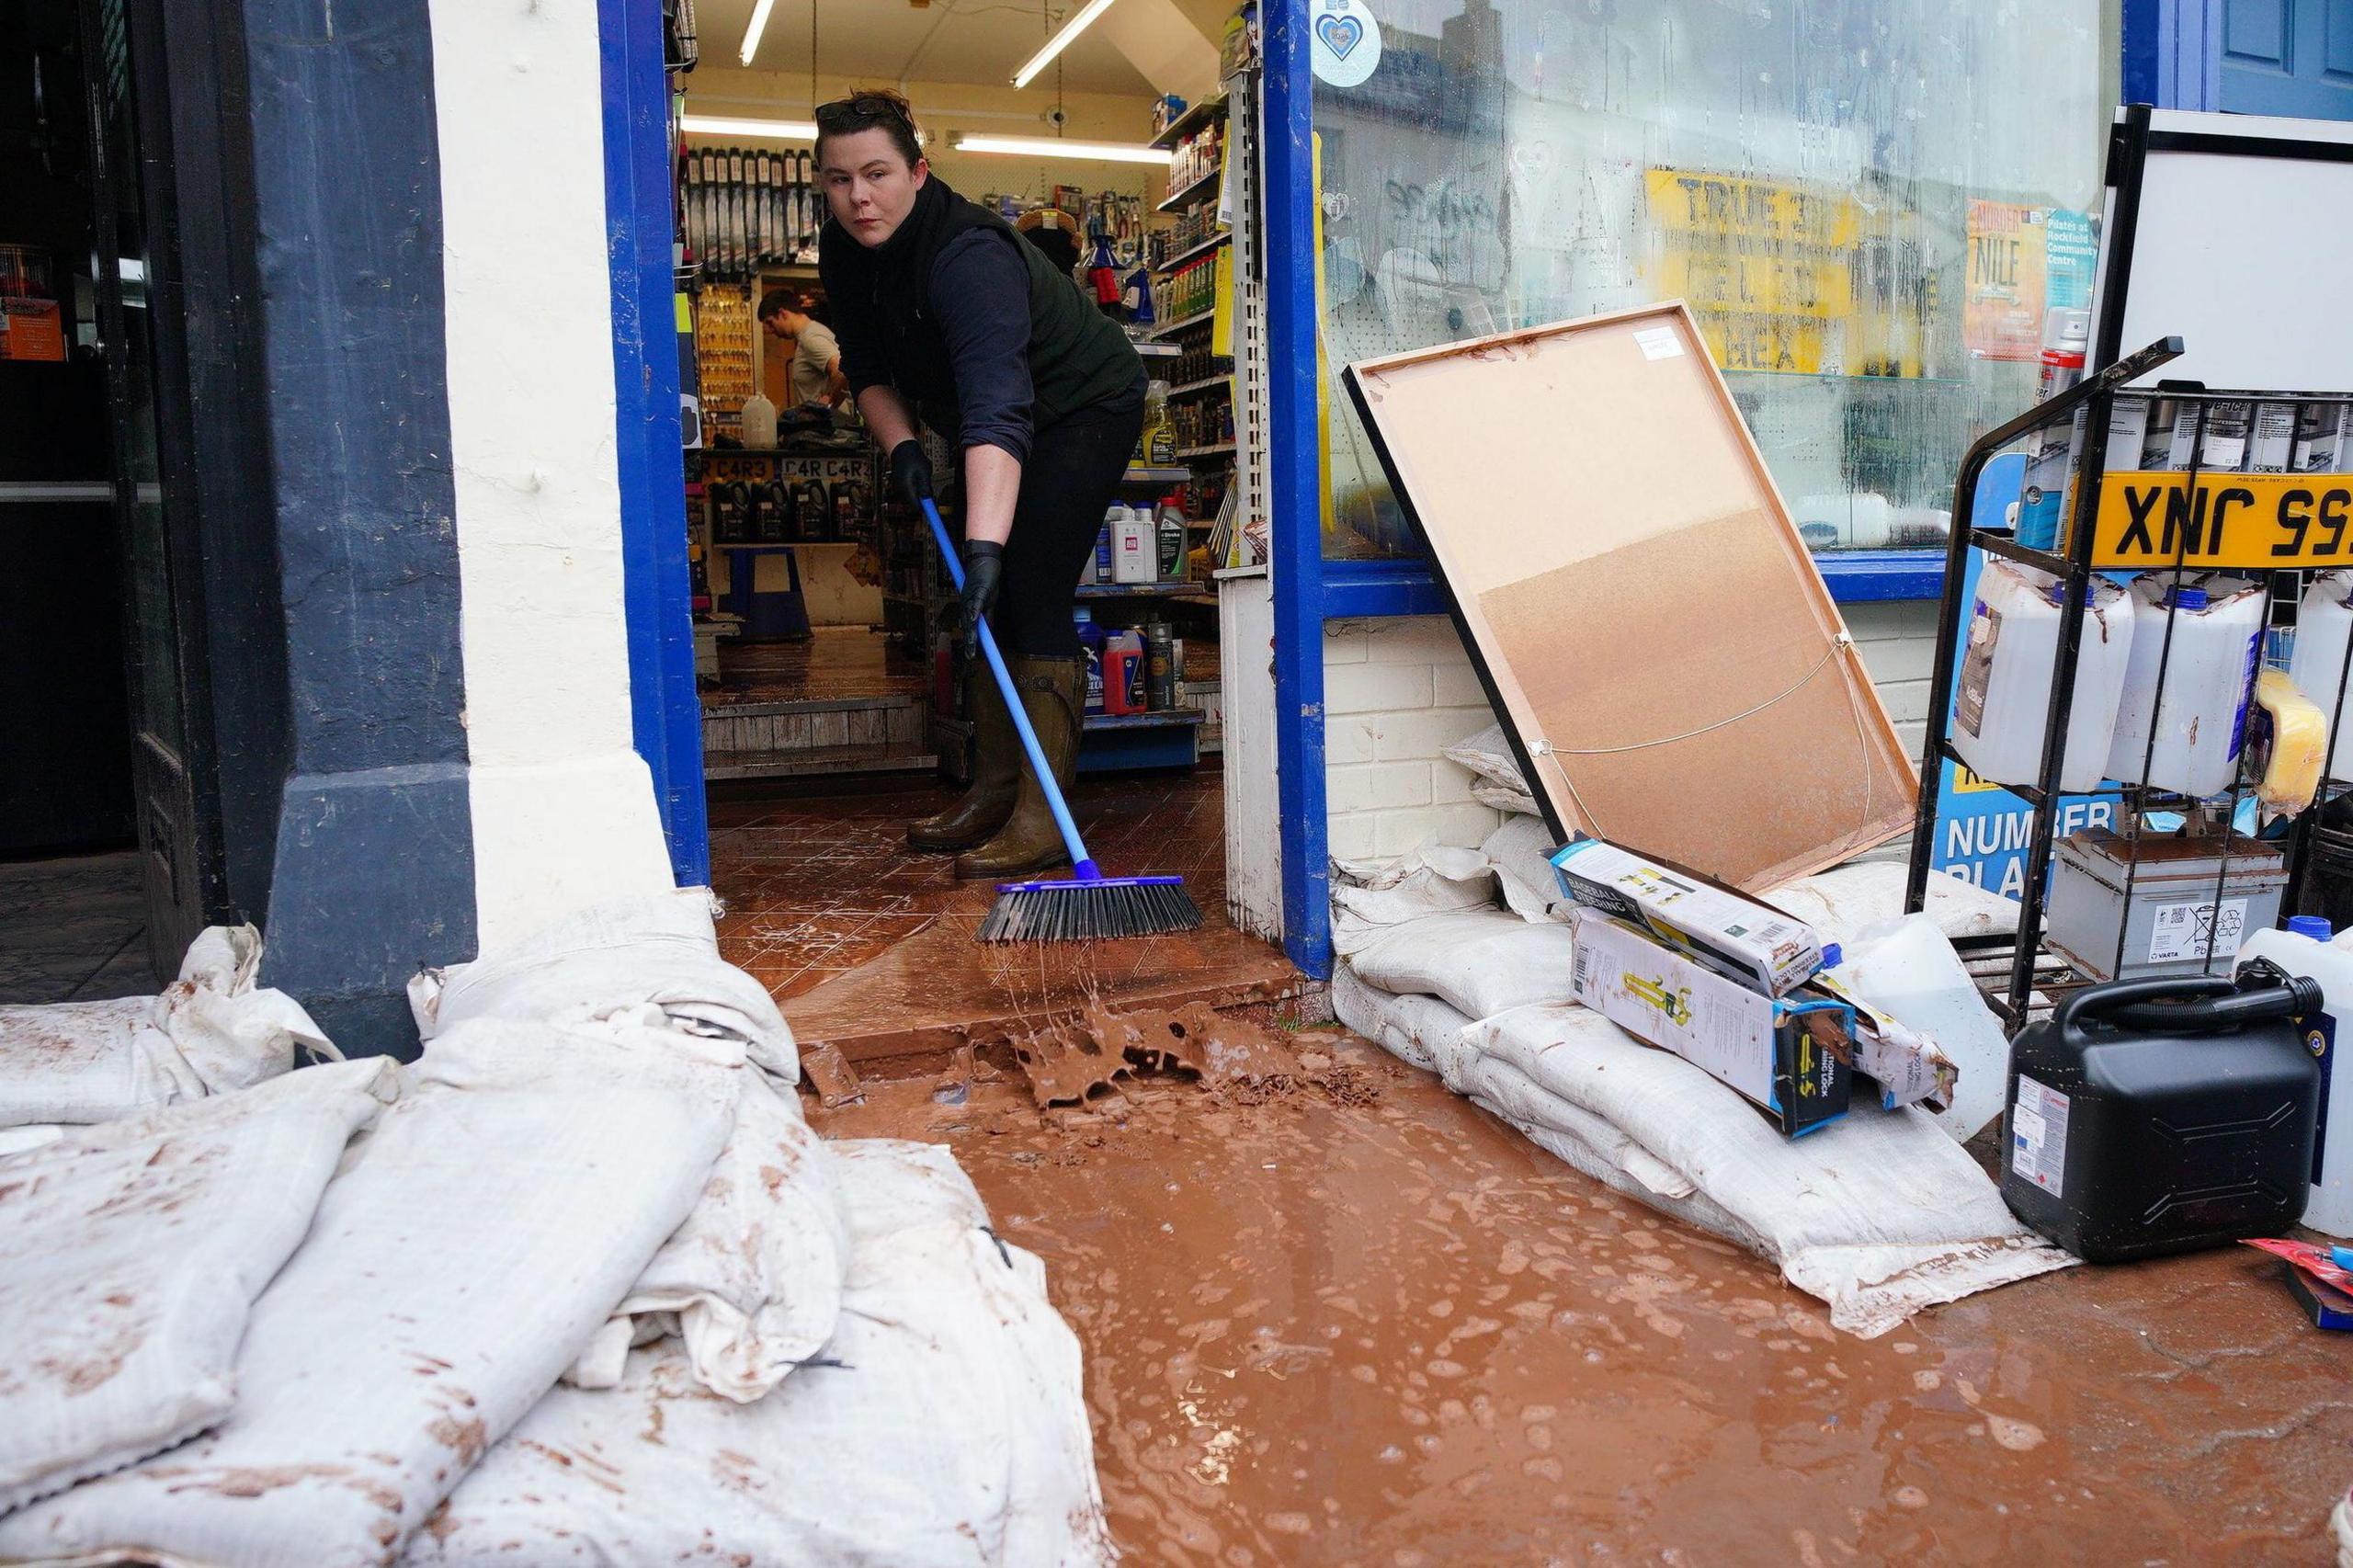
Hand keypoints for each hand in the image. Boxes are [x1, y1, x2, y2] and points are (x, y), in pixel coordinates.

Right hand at [889, 440, 934, 509]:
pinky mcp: (900, 487)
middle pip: (914, 504)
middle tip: (929, 488)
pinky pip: (909, 493)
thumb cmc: (913, 458)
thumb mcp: (924, 473)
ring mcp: (899, 489)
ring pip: (912, 498)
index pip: (916, 506)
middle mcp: (900, 491)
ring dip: (920, 493)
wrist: (902, 449)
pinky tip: (917, 479)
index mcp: (906, 488)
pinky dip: (915, 489)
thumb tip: (928, 500)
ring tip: (922, 479)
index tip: (932, 511)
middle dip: (923, 499)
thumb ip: (925, 488)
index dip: (925, 509)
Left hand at [958, 540, 1003, 665]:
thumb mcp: (988, 602)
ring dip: (971, 632)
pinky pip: (975, 604)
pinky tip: (974, 622)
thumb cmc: (985, 580)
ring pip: (969, 618)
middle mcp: (966, 605)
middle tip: (970, 656)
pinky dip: (974, 613)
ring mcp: (971, 598)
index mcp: (969, 609)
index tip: (971, 656)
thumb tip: (988, 631)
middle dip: (969, 643)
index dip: (970, 643)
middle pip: (967, 627)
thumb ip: (986, 616)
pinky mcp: (977, 590)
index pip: (969, 629)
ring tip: (971, 645)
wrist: (984, 560)